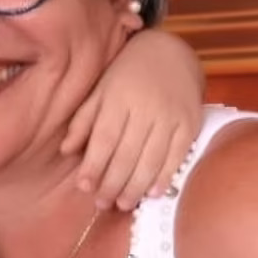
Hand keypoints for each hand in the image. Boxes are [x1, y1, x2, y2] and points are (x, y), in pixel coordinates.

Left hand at [61, 29, 203, 209]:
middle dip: (113, 183)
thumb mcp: (101, 88)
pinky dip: (165, 176)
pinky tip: (153, 193)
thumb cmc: (128, 73)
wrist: (171, 52)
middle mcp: (145, 107)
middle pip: (127, 154)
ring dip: (136, 187)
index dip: (94, 166)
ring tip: (124, 204)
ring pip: (152, 159)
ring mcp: (170, 115)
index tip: (84, 187)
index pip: (104, 138)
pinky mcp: (190, 122)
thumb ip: (83, 118)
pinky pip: (177, 155)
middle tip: (102, 203)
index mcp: (119, 97)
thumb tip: (66, 150)